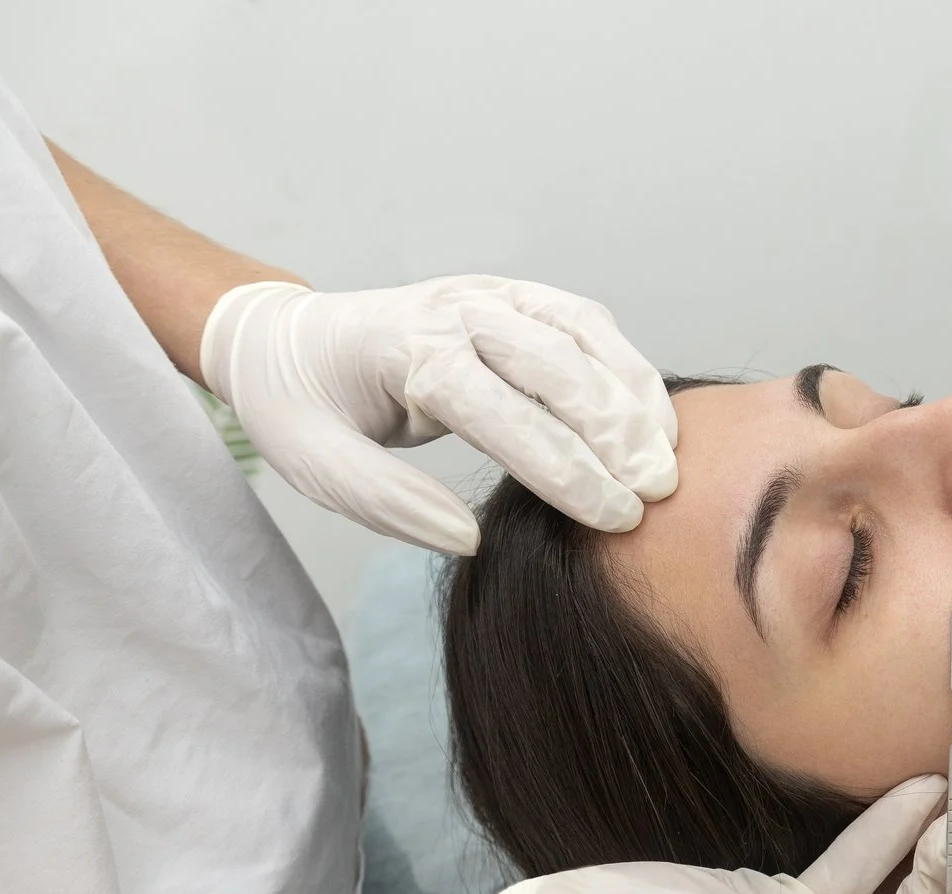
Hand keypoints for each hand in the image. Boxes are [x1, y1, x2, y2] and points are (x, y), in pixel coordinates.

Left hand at [198, 276, 678, 554]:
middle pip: (555, 363)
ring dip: (633, 397)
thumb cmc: (302, 406)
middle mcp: (455, 309)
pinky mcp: (517, 297)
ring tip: (666, 461)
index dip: (562, 466)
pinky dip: (628, 367)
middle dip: (614, 433)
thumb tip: (470, 539)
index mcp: (404, 349)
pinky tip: (653, 421)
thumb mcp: (316, 464)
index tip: (610, 516)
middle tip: (656, 494)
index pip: (498, 407)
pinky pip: (587, 322)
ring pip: (583, 334)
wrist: (285, 339)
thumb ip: (389, 503)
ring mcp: (491, 294)